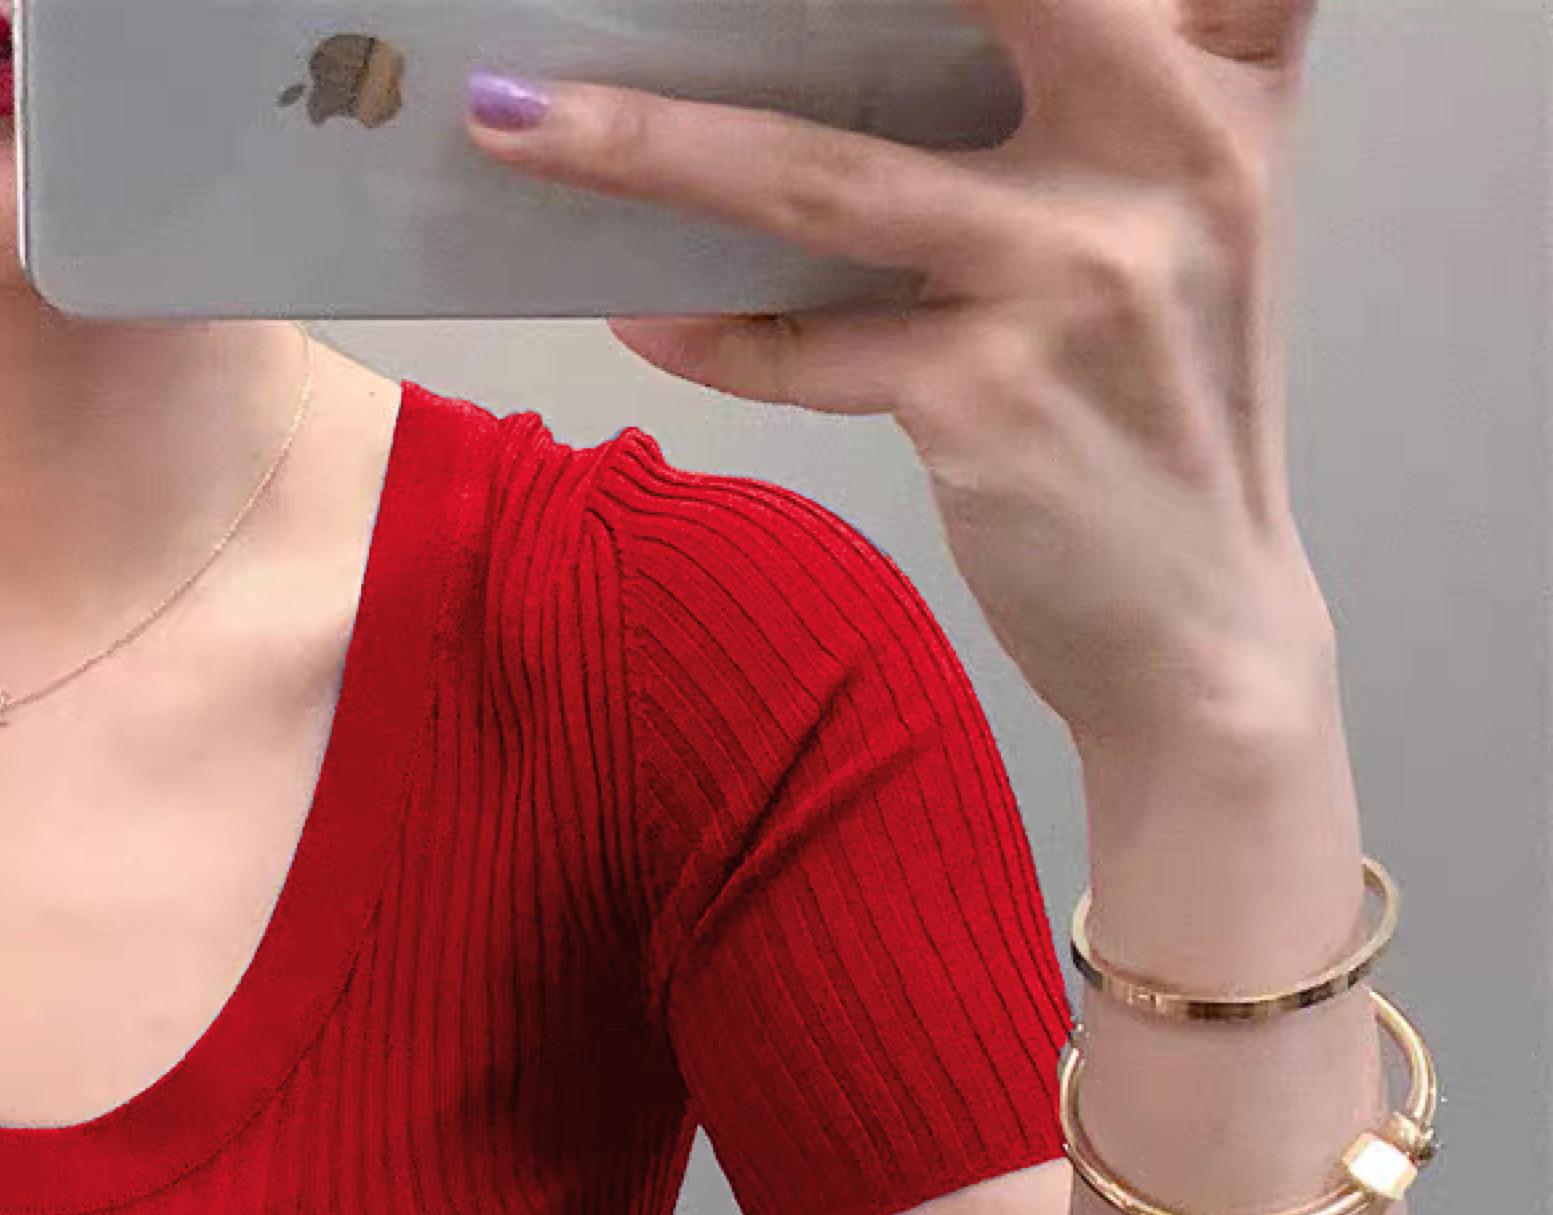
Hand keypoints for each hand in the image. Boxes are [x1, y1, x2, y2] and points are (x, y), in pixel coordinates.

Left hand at [464, 0, 1340, 757]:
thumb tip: (860, 41)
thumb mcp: (1180, 211)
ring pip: (824, 182)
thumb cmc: (1156, 405)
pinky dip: (709, 334)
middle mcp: (1167, 153)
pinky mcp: (990, 402)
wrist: (1199, 625)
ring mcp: (1077, 277)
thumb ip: (1092, 96)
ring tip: (524, 124)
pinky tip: (635, 314)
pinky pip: (805, 350)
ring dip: (651, 149)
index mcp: (1220, 81)